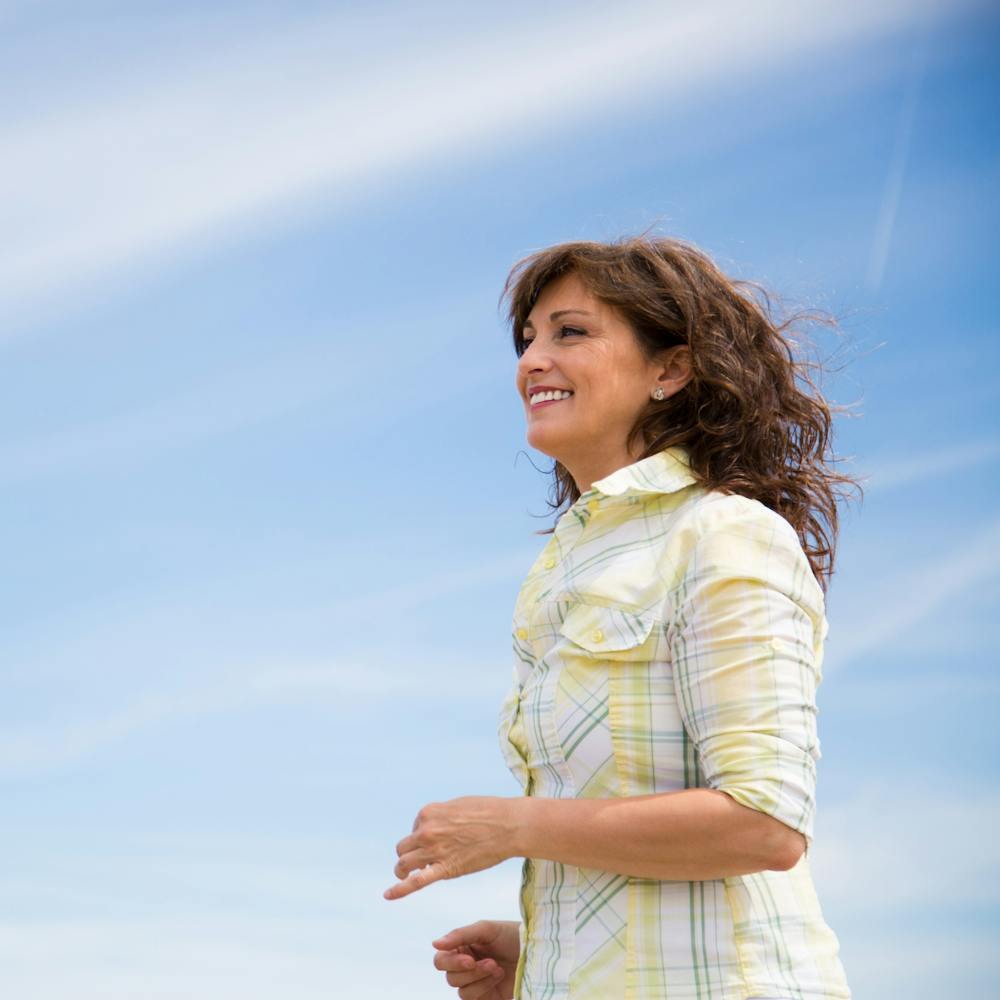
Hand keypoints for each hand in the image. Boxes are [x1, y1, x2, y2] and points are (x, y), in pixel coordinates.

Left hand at [383, 796, 519, 899]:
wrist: (508, 825)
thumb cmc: (488, 812)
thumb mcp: (457, 805)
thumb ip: (441, 817)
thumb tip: (435, 828)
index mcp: (428, 812)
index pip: (415, 828)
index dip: (425, 835)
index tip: (440, 839)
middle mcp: (426, 830)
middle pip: (404, 847)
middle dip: (410, 854)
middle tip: (420, 860)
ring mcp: (434, 850)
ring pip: (404, 864)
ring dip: (402, 871)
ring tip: (404, 875)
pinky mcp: (445, 869)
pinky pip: (416, 882)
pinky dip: (399, 889)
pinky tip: (388, 895)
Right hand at [431, 919, 519, 999]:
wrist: (536, 952)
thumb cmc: (512, 936)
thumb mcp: (486, 929)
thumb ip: (460, 935)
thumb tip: (434, 943)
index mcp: (462, 947)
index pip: (441, 960)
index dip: (451, 962)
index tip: (470, 959)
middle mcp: (465, 966)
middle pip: (449, 977)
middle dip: (470, 971)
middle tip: (490, 962)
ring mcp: (475, 984)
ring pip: (461, 990)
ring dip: (480, 978)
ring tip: (497, 967)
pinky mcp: (485, 998)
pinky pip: (472, 999)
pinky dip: (484, 987)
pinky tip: (498, 976)